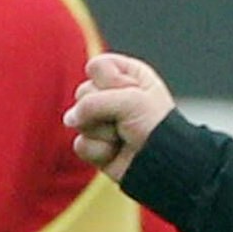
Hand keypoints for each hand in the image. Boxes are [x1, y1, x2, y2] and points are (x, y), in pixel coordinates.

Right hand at [66, 52, 175, 180]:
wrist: (164, 165)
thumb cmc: (155, 126)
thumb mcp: (129, 100)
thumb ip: (92, 101)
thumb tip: (68, 120)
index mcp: (128, 75)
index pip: (97, 67)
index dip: (110, 81)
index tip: (132, 93)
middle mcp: (113, 96)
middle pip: (83, 92)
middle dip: (104, 109)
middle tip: (128, 119)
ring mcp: (102, 122)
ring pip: (78, 119)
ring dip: (102, 132)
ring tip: (123, 137)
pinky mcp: (96, 146)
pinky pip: (80, 144)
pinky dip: (99, 152)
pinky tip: (116, 153)